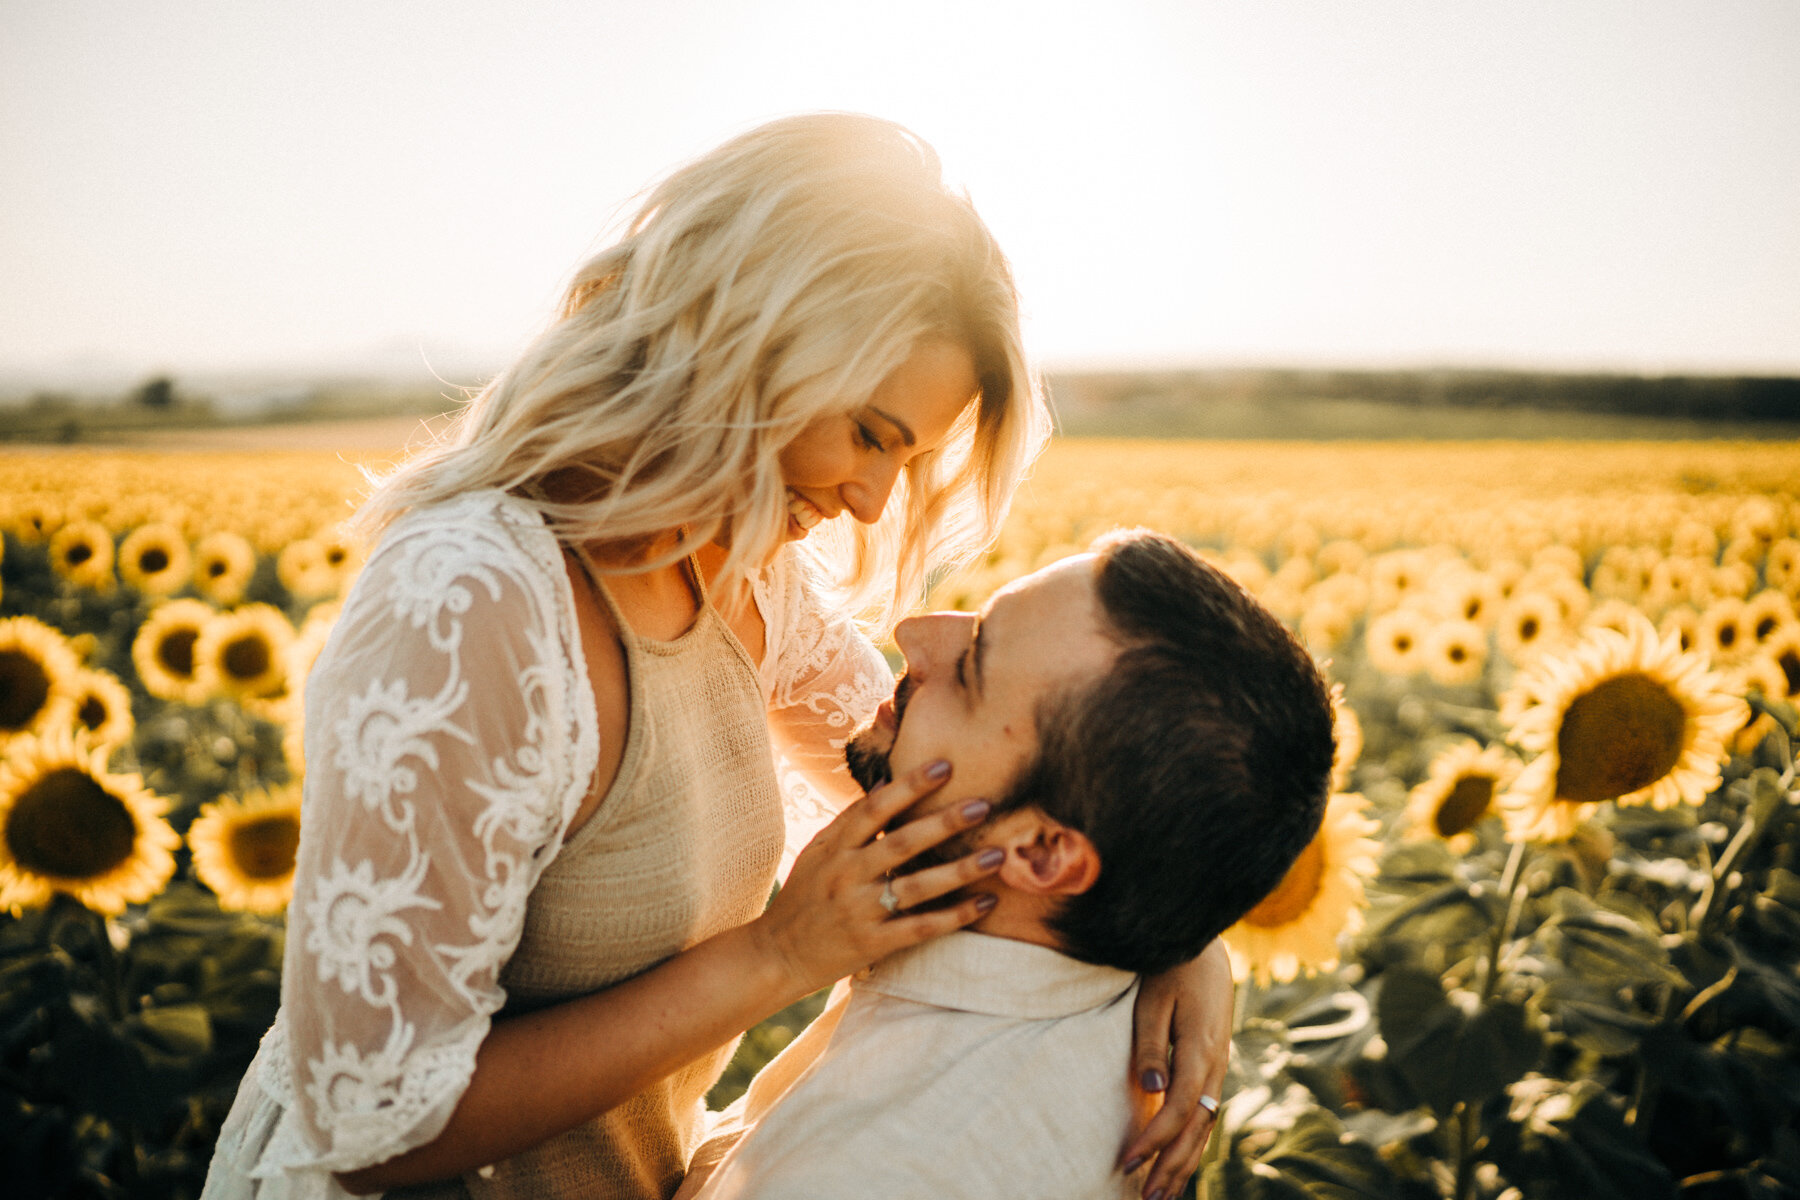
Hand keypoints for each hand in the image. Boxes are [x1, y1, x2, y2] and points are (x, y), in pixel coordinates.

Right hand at [752, 760, 1001, 995]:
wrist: (777, 954)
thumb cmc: (804, 896)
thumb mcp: (818, 852)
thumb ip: (851, 821)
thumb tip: (887, 783)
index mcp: (834, 847)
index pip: (875, 808)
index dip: (909, 785)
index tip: (944, 766)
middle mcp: (846, 875)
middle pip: (901, 843)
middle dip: (944, 822)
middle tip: (984, 805)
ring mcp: (859, 911)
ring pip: (917, 887)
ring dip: (960, 870)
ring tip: (997, 855)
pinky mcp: (872, 944)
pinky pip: (920, 928)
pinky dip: (954, 916)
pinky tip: (985, 902)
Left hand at [1118, 939, 1232, 1199]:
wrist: (1204, 946)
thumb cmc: (1172, 968)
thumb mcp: (1155, 1000)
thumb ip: (1152, 1045)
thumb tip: (1150, 1089)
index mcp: (1202, 1051)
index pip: (1177, 1111)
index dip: (1152, 1140)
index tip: (1126, 1162)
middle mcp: (1216, 1067)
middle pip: (1196, 1130)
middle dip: (1171, 1167)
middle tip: (1147, 1199)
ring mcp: (1219, 1069)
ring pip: (1205, 1128)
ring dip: (1184, 1163)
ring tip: (1163, 1195)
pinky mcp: (1214, 1067)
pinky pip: (1206, 1115)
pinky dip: (1193, 1144)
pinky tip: (1179, 1162)